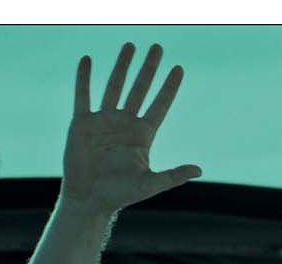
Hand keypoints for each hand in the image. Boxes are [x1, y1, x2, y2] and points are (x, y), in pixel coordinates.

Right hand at [60, 42, 201, 214]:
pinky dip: (84, 78)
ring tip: (130, 46)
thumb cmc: (120, 194)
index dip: (169, 87)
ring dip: (122, 66)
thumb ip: (173, 175)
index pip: (160, 105)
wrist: (89, 199)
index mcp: (143, 135)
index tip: (179, 68)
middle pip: (140, 89)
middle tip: (158, 48)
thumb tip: (199, 170)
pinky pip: (84, 96)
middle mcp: (125, 123)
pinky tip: (87, 60)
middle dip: (149, 69)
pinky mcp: (83, 123)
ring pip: (115, 86)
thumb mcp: (150, 184)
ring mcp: (104, 121)